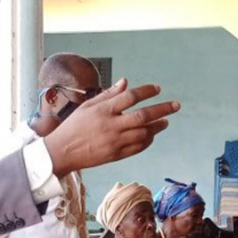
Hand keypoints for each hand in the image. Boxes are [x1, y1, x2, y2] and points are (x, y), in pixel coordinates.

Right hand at [44, 79, 180, 175]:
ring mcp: (114, 141)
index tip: (158, 89)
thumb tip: (126, 82)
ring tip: (165, 121)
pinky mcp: (115, 155)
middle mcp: (111, 125)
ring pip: (144, 133)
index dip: (147, 91)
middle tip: (176, 106)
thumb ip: (108, 94)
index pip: (131, 97)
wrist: (62, 152)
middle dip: (162, 110)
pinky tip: (152, 135)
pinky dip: (148, 140)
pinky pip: (138, 147)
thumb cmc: (73, 126)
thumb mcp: (88, 106)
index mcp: (103, 110)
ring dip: (157, 126)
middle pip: (143, 115)